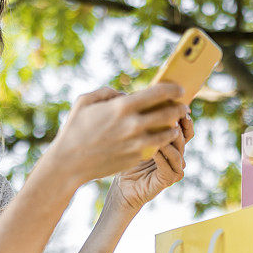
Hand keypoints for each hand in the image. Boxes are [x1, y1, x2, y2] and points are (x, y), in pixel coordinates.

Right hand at [47, 83, 186, 186]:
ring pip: (168, 134)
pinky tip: (158, 139)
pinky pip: (155, 148)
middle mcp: (133, 125)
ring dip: (173, 128)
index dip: (173, 89)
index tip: (179, 89)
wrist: (69, 163)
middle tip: (182, 107)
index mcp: (122, 107)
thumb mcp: (85, 101)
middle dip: (179, 109)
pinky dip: (160, 142)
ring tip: (173, 125)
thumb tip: (124, 94)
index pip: (159, 93)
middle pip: (170, 113)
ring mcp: (137, 144)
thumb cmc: (74, 130)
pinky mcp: (136, 158)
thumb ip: (108, 92)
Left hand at [111, 112, 194, 212]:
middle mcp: (177, 156)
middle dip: (178, 127)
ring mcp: (174, 169)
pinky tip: (153, 149)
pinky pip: (168, 166)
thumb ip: (146, 122)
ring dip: (169, 140)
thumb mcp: (137, 137)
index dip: (184, 119)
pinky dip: (162, 156)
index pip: (186, 130)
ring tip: (159, 131)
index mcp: (173, 145)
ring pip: (178, 152)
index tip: (177, 106)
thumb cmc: (127, 160)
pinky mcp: (167, 180)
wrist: (123, 187)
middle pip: (184, 139)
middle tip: (170, 117)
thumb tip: (145, 98)